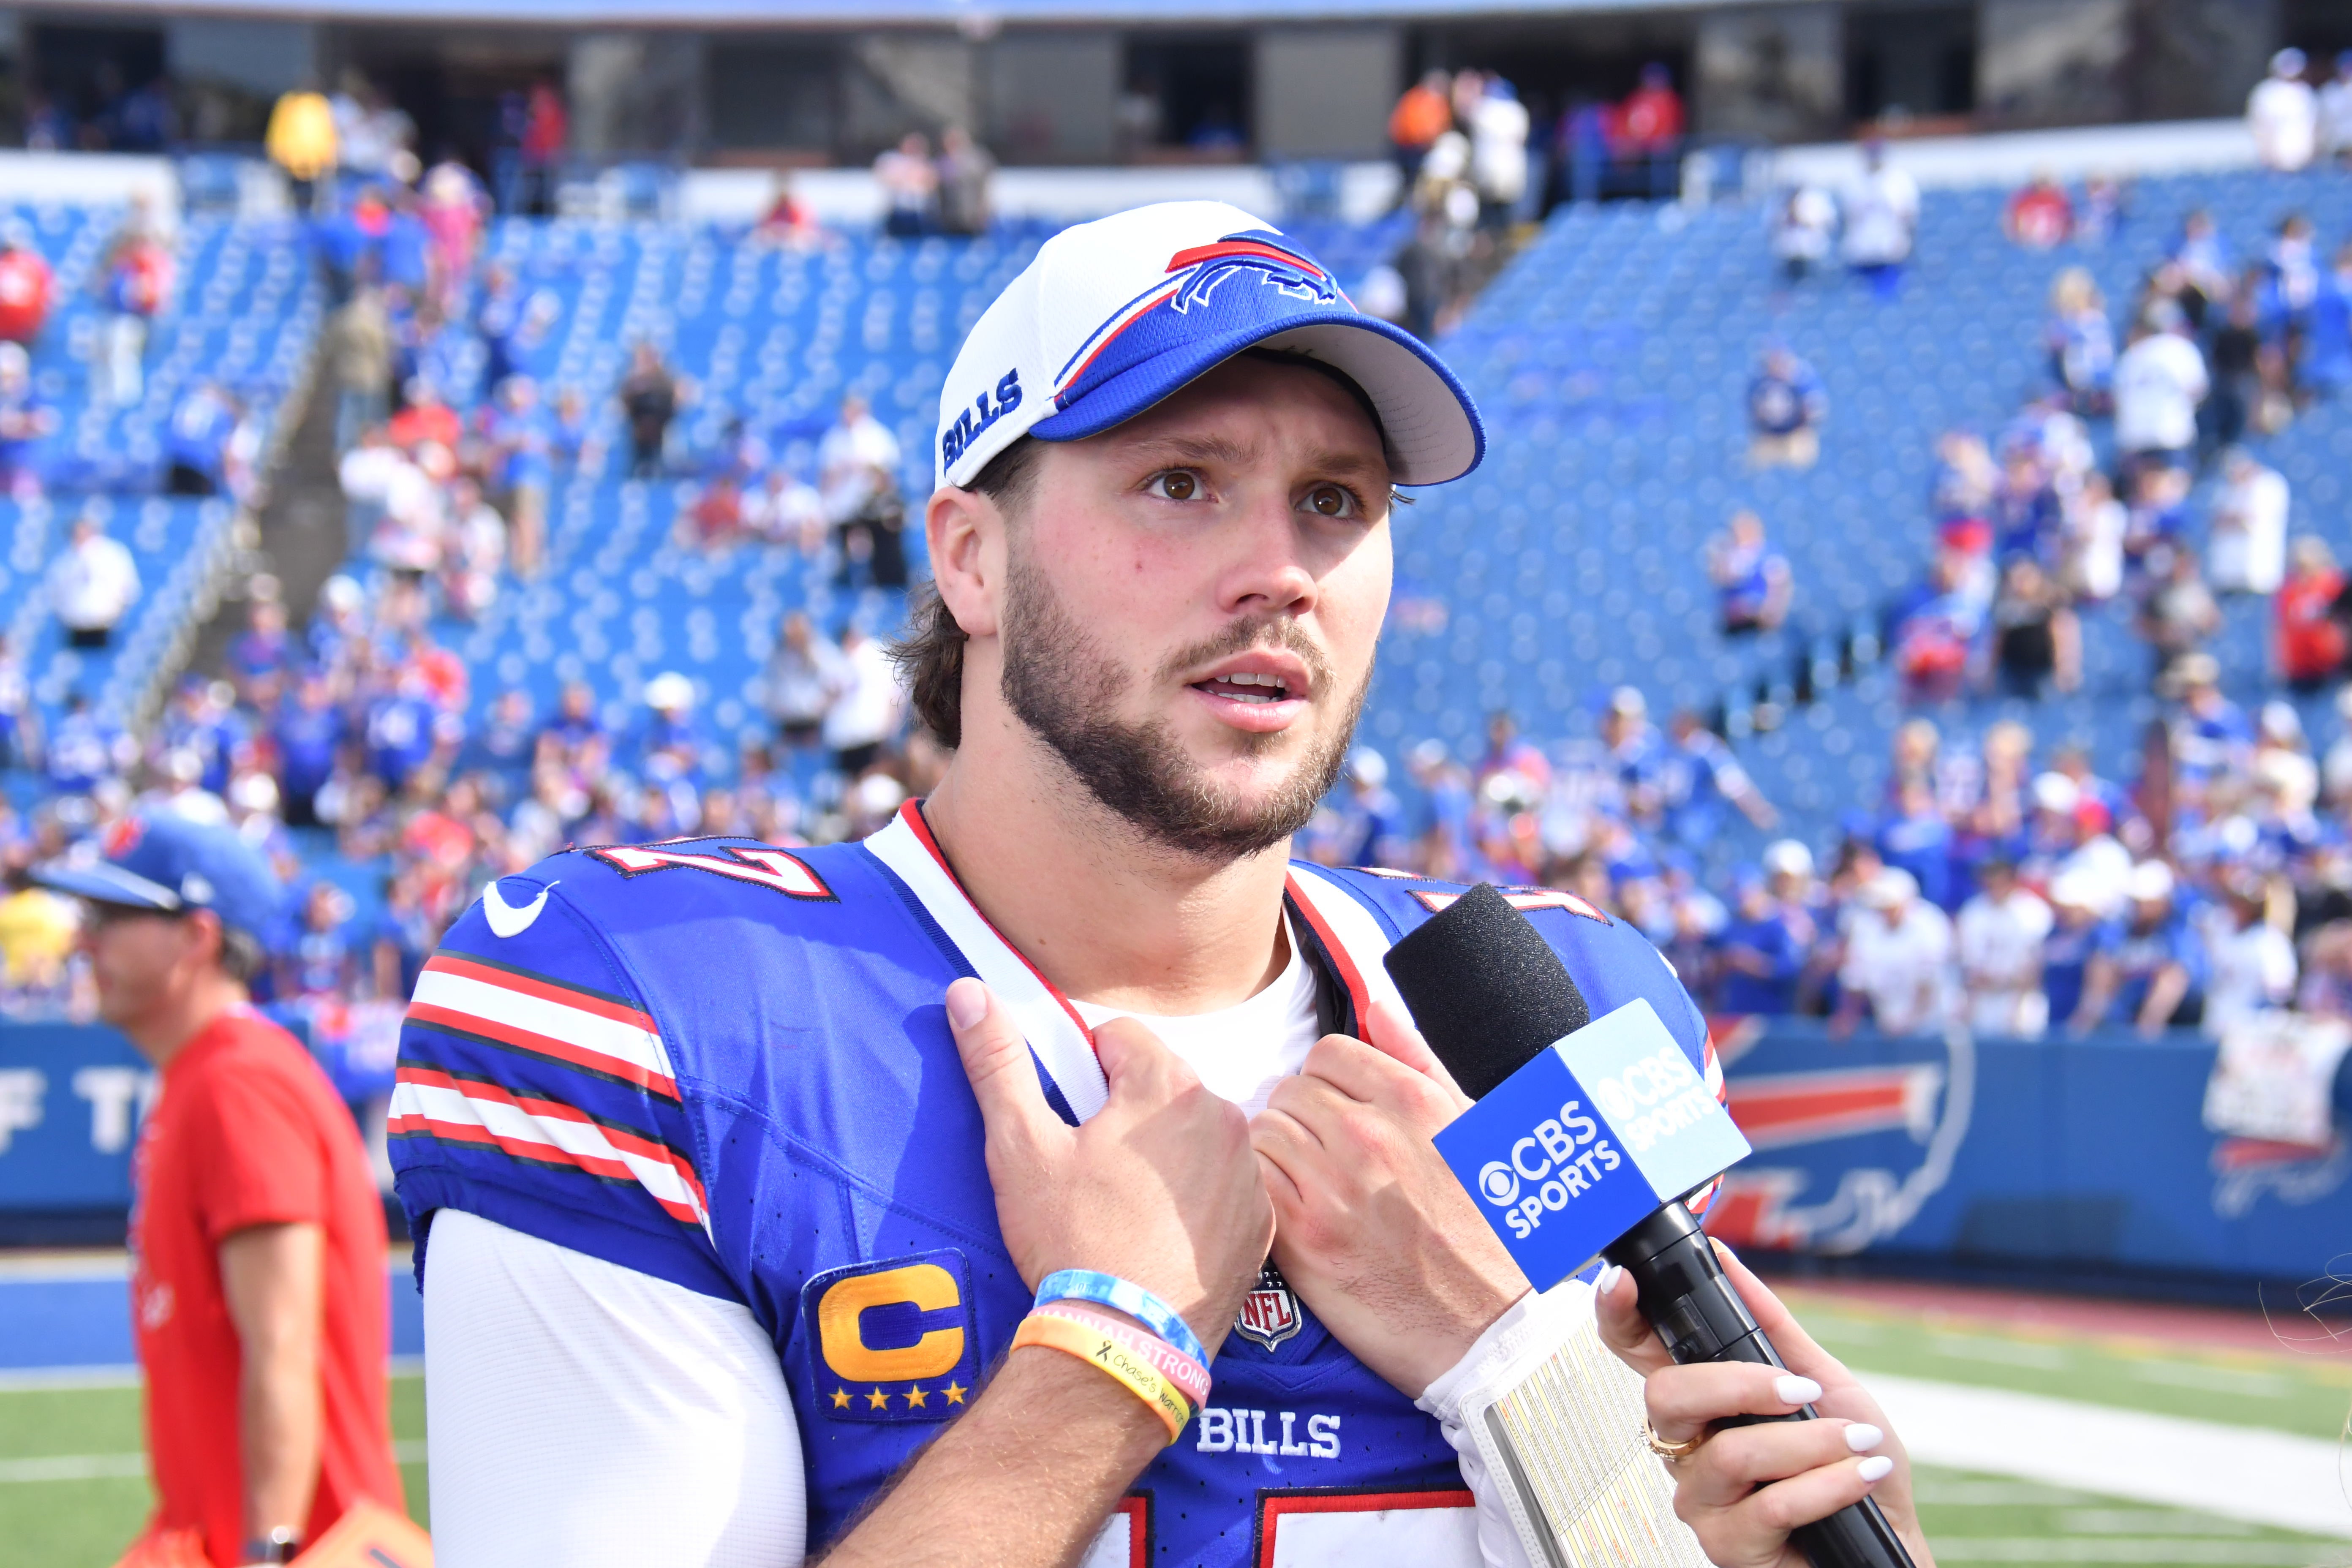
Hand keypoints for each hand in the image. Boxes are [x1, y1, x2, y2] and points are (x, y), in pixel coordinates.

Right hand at [946, 978, 1269, 1357]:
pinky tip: (1160, 1235)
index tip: (1067, 1122)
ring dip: (1164, 1154)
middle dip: (1125, 1112)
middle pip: (1161, 1086)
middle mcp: (1224, 1117)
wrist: (1124, 1343)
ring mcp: (1249, 1173)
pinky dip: (1197, 1198)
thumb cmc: (1071, 1241)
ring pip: (1194, 1135)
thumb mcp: (1020, 1147)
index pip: (1118, 1039)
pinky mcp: (1261, 1223)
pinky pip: (1225, 1185)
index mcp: (1168, 1086)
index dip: (1081, 1073)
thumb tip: (970, 992)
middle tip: (1090, 1171)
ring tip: (1124, 1208)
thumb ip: (997, 1062)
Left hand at [1250, 1000, 1528, 1396]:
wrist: (1490, 1331)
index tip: (1336, 1111)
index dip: (1327, 1081)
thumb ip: (1419, 1062)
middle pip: (1290, 1091)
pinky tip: (1288, 1212)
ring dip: (1276, 1154)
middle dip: (1300, 1117)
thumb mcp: (1473, 1132)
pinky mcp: (1304, 1237)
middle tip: (1319, 1156)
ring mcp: (1332, 1186)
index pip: (1328, 1053)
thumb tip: (1376, 1009)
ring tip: (1305, 1185)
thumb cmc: (1488, 1231)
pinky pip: (1254, 1182)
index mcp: (1412, 1101)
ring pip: (1264, 1132)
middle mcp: (1369, 1135)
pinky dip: (1261, 1192)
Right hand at [1594, 1240, 1934, 1567]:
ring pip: (1729, 1454)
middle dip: (1740, 1384)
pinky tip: (1859, 1477)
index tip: (1623, 1280)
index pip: (1634, 1350)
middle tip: (1801, 1392)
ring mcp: (1700, 1499)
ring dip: (1808, 1444)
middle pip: (1665, 1396)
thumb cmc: (1855, 1463)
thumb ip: (1775, 1327)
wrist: (1892, 1541)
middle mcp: (1685, 1445)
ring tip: (1856, 1445)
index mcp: (1700, 1399)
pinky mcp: (1726, 1547)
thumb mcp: (1824, 1383)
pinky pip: (1768, 1505)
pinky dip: (1827, 1485)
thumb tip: (1728, 1261)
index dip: (1615, 1314)